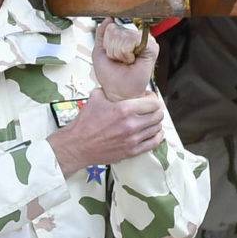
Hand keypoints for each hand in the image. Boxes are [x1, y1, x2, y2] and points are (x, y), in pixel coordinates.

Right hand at [49, 95, 165, 173]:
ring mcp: (133, 139)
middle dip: (156, 110)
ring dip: (156, 122)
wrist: (78, 145)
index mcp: (124, 109)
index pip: (153, 103)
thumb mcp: (95, 97)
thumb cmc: (85, 123)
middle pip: (158, 115)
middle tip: (150, 109)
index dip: (152, 98)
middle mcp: (132, 124)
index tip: (147, 98)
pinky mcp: (132, 151)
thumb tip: (117, 85)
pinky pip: (154, 143)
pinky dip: (156, 136)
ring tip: (149, 120)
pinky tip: (153, 132)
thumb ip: (110, 90)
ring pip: (157, 128)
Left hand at [94, 21, 156, 99]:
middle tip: (119, 59)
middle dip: (113, 47)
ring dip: (119, 51)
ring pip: (124, 34)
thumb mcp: (99, 52)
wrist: (118, 91)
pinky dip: (126, 52)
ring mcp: (144, 41)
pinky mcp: (152, 46)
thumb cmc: (110, 76)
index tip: (112, 54)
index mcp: (124, 38)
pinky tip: (131, 60)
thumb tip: (108, 19)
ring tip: (124, 61)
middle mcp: (135, 38)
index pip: (112, 26)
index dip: (108, 41)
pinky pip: (133, 39)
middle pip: (117, 29)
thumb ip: (101, 34)